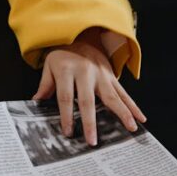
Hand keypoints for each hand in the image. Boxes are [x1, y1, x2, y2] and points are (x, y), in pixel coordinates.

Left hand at [32, 29, 145, 145]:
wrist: (81, 34)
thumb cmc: (62, 54)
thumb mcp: (49, 65)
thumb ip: (45, 84)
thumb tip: (36, 101)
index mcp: (67, 71)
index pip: (65, 97)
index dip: (66, 116)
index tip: (68, 132)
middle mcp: (85, 73)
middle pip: (88, 101)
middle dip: (90, 122)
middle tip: (93, 141)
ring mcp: (101, 74)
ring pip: (112, 96)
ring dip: (122, 113)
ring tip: (131, 128)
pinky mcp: (112, 75)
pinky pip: (123, 92)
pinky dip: (133, 105)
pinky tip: (140, 117)